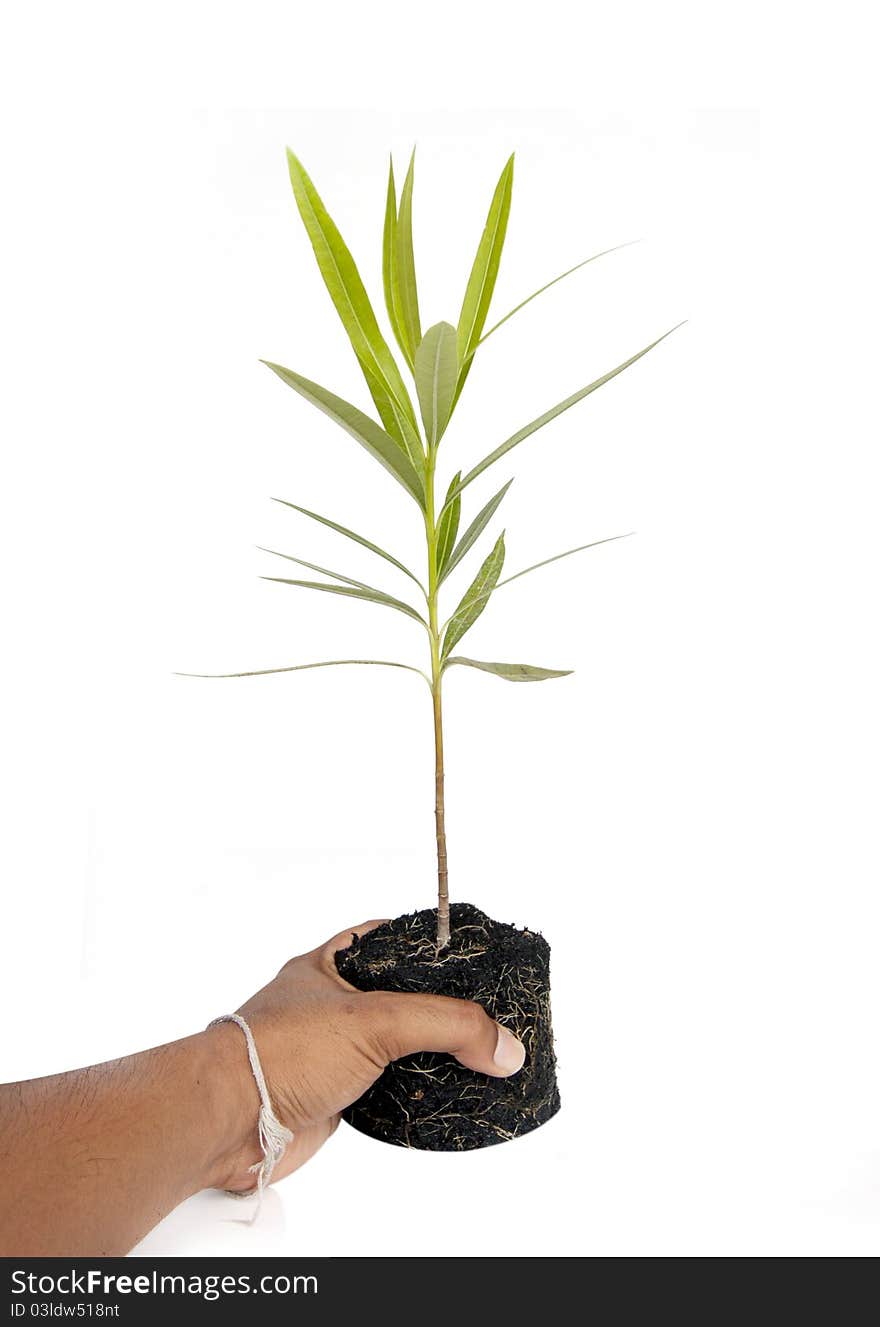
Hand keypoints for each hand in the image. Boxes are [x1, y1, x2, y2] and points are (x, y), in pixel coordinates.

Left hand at [214, 919, 525, 1191]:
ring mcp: (334, 1053)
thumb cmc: (276, 1052)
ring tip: (481, 1054)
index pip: (390, 940)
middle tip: (489, 1012)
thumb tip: (503, 1045)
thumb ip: (445, 1025)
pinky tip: (446, 1093)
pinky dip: (418, 1093)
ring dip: (432, 1054)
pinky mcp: (337, 1098)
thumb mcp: (372, 1020)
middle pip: (401, 998)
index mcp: (332, 965)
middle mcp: (333, 1006)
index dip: (430, 944)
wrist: (227, 1122)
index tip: (472, 954)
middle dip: (441, 1008)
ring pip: (397, 1047)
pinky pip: (390, 1091)